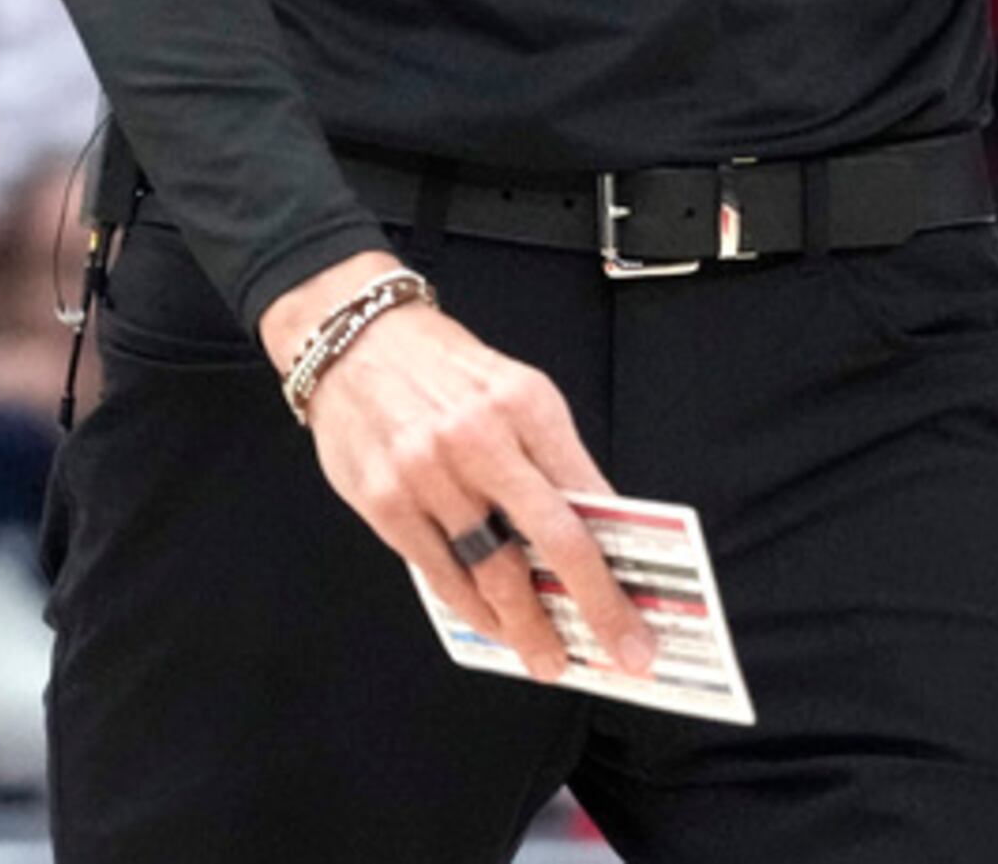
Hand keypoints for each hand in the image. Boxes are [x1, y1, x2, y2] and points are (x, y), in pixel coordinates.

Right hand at [265, 254, 658, 685]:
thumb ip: (552, 459)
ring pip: (494, 571)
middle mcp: (482, 438)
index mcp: (528, 405)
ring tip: (549, 658)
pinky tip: (495, 628)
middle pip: (555, 539)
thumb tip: (593, 537)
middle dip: (596, 608)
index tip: (641, 612)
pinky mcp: (386, 502)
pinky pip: (441, 575)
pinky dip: (474, 611)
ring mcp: (430, 473)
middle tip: (621, 655)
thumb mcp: (516, 392)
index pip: (590, 497)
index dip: (620, 563)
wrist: (356, 339)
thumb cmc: (446, 371)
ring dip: (529, 626)